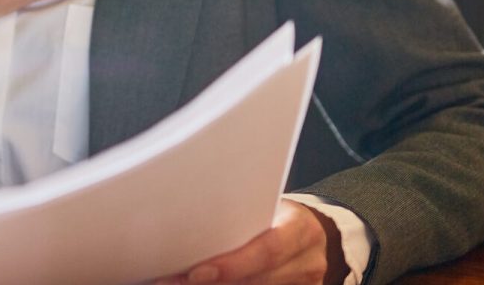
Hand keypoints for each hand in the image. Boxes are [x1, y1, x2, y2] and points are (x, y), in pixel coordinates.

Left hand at [161, 200, 342, 284]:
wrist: (310, 233)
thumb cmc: (278, 216)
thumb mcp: (268, 207)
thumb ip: (241, 217)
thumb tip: (187, 223)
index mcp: (301, 228)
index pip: (267, 250)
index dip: (230, 265)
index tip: (195, 273)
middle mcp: (309, 261)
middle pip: (257, 280)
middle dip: (214, 283)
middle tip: (174, 281)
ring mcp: (308, 284)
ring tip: (179, 284)